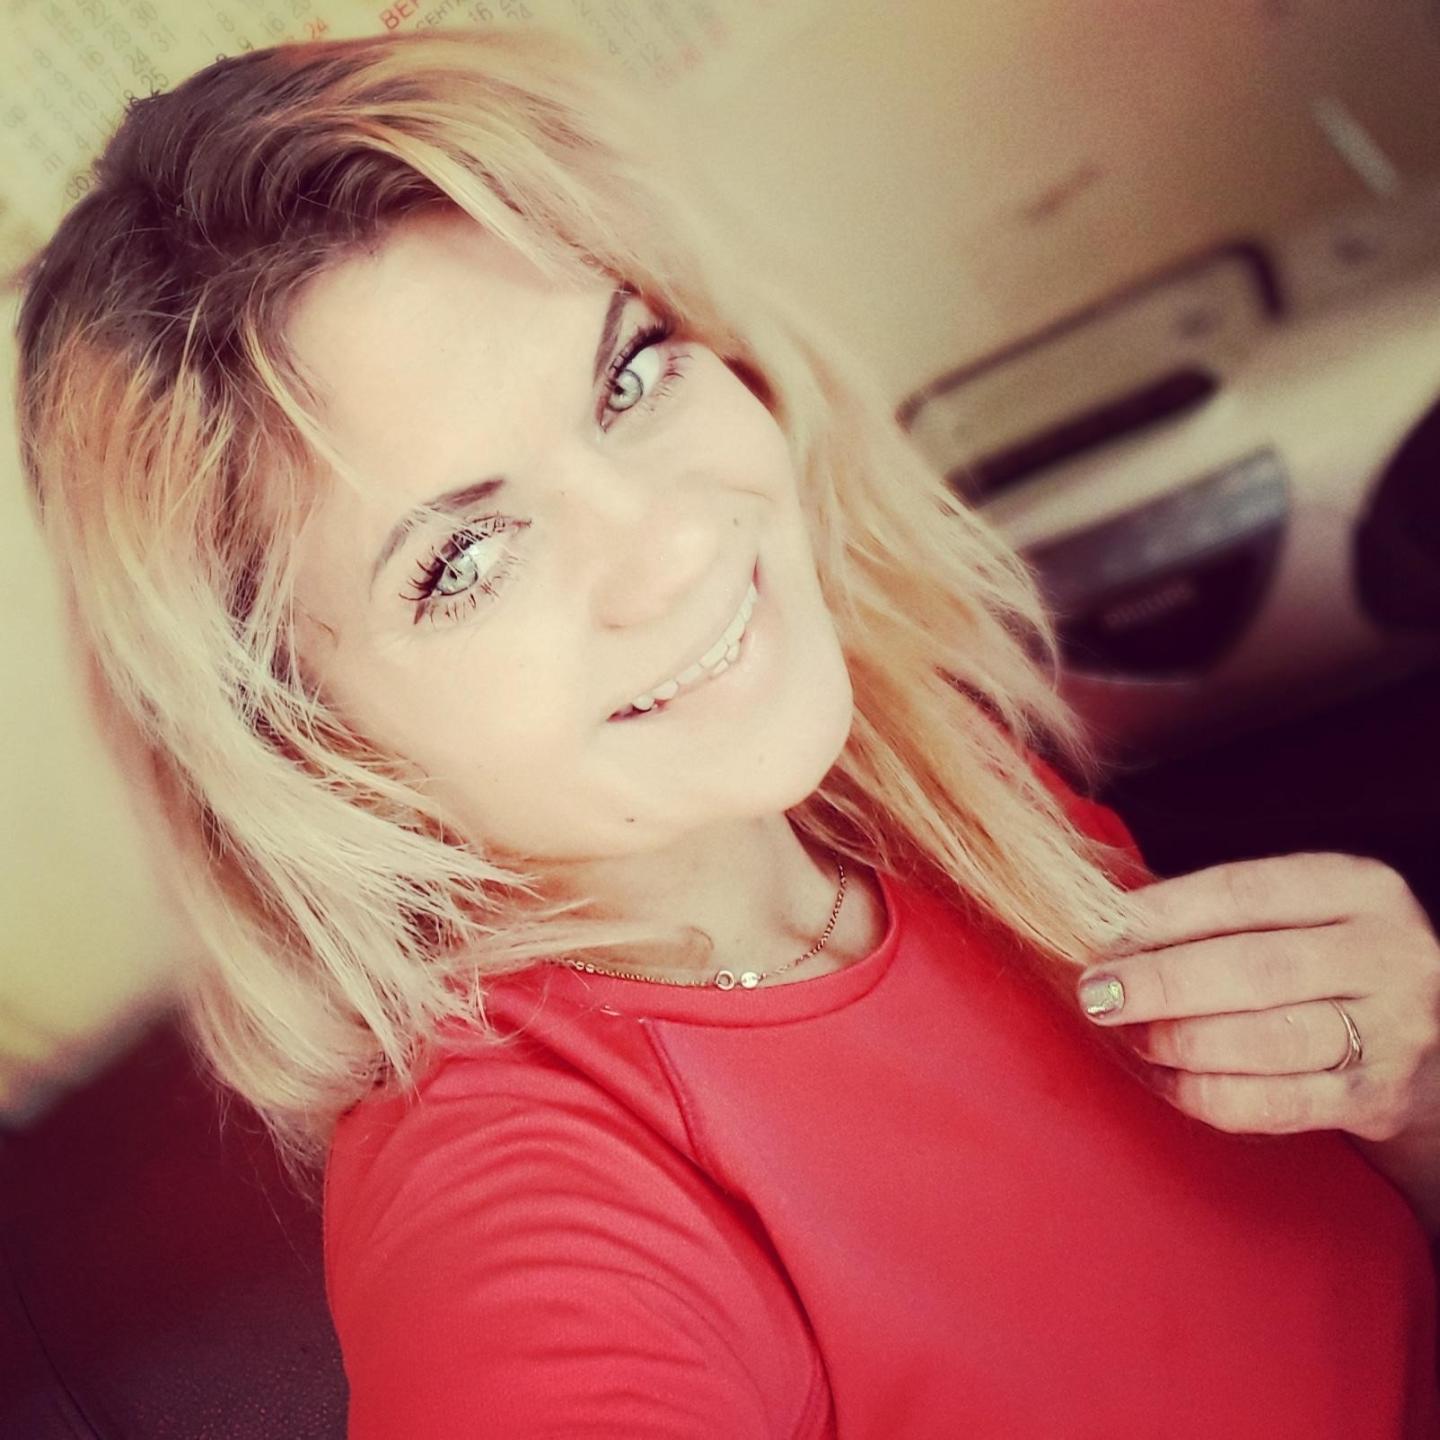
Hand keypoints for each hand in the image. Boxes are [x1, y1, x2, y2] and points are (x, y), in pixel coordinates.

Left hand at [1075, 853, 1439, 1149]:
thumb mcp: (1299, 918)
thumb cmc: (1328, 968)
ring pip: (1265, 1038)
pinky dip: (1209, 1094)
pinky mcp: (1380, 1098)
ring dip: (1181, 1039)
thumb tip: (1108, 926)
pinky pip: (1277, 1101)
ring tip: (1132, 1034)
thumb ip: (1220, 916)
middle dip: (1160, 982)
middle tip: (1098, 993)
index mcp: (1358, 889)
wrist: (1433, 1048)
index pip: (1243, 892)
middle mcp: (1387, 955)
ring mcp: (1393, 1031)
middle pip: (1253, 968)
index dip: (1163, 913)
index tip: (1101, 931)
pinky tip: (1167, 1080)